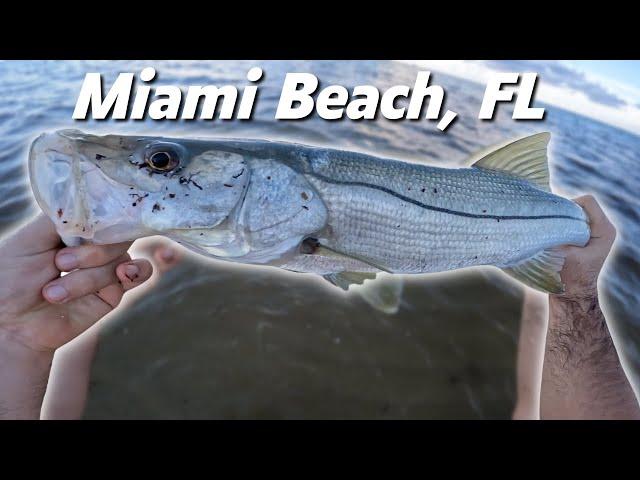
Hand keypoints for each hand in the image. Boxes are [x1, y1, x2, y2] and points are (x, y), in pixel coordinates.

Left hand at [0, 214, 152, 351]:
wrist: (8, 325)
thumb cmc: (10, 279)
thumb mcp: (32, 238)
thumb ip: (66, 218)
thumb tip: (99, 198)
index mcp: (74, 229)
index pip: (104, 212)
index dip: (106, 216)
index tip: (96, 226)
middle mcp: (92, 246)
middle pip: (119, 234)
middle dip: (92, 251)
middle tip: (60, 264)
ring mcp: (105, 269)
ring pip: (122, 258)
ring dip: (89, 277)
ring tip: (55, 293)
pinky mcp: (114, 293)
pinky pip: (138, 274)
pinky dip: (135, 271)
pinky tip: (123, 274)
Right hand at [556, 195, 615, 299]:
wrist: (573, 295)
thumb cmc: (570, 277)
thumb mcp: (563, 252)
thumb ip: (556, 233)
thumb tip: (539, 218)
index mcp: (605, 230)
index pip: (587, 201)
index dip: (568, 204)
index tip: (553, 217)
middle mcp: (603, 228)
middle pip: (581, 206)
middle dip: (563, 211)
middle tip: (548, 223)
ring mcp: (594, 233)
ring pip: (574, 214)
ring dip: (560, 219)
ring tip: (549, 231)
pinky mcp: (585, 238)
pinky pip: (572, 222)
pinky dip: (560, 225)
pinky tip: (552, 236)